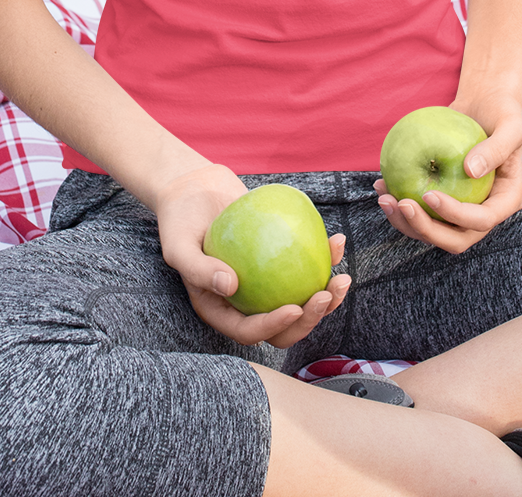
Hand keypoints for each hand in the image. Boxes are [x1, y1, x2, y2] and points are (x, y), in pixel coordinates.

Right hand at [155, 163, 351, 348]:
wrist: (192, 190)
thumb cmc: (179, 219)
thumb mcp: (178, 246)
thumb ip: (199, 269)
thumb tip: (231, 287)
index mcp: (222, 310)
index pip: (250, 330)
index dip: (274, 327)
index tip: (294, 308)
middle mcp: (247, 302)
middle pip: (284, 325)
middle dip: (310, 319)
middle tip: (326, 294)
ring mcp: (266, 282)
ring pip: (301, 299)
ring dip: (327, 296)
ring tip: (342, 277)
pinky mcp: (279, 258)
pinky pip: (305, 264)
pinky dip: (324, 257)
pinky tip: (336, 241)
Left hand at [373, 98, 521, 253]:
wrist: (484, 104)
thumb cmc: (502, 111)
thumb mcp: (510, 124)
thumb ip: (497, 148)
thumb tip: (470, 171)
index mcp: (506, 200)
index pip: (481, 220)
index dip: (455, 215)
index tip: (428, 194)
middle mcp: (485, 211)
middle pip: (455, 238)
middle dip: (425, 229)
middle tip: (400, 204)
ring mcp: (463, 208)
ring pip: (434, 230)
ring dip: (406, 222)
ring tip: (385, 198)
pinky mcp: (444, 199)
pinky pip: (422, 210)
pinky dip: (401, 205)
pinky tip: (382, 185)